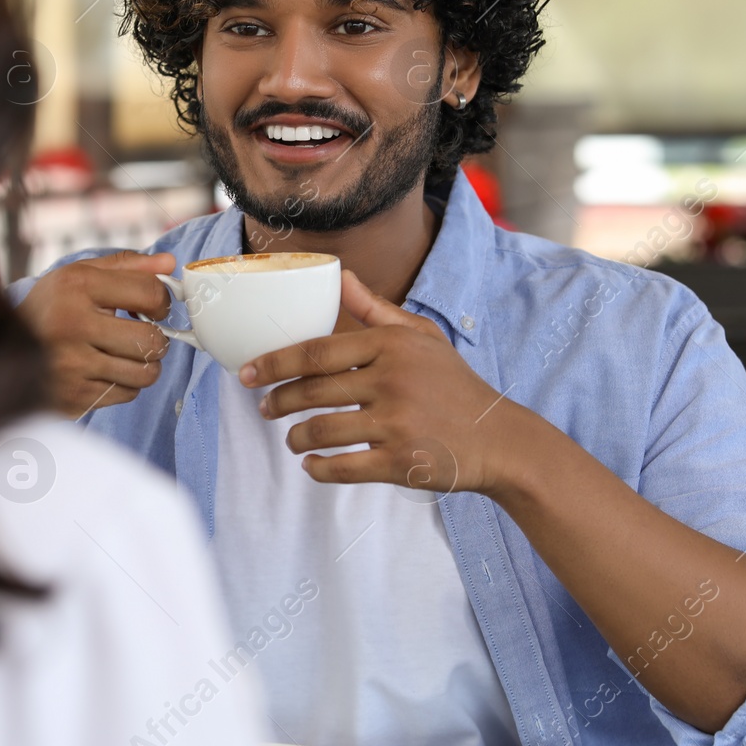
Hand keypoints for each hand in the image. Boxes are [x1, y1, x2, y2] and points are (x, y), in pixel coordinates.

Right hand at [16, 251, 175, 415]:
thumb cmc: (51, 308)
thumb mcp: (81, 275)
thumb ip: (127, 267)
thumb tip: (169, 263)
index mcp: (76, 286)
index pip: (148, 293)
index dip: (162, 301)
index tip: (154, 307)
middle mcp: (71, 325)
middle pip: (151, 340)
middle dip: (157, 338)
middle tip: (142, 334)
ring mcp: (71, 365)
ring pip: (145, 373)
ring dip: (145, 364)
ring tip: (127, 354)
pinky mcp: (73, 396)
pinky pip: (126, 394)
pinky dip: (124, 384)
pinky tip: (106, 371)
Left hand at [240, 269, 531, 497]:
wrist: (499, 438)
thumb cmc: (453, 384)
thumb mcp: (422, 336)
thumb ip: (377, 309)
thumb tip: (340, 277)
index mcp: (391, 345)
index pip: (316, 351)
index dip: (274, 363)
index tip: (247, 372)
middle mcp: (392, 381)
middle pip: (312, 391)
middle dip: (278, 401)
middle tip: (263, 407)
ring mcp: (397, 423)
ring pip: (322, 430)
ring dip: (295, 436)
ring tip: (290, 437)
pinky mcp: (401, 462)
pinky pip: (343, 467)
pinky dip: (319, 469)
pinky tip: (311, 464)